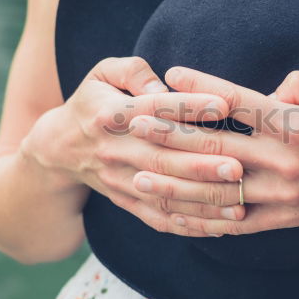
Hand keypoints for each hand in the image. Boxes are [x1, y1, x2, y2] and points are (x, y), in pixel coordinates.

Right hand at [20, 57, 246, 235]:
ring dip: (202, 203)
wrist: (60, 149)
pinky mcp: (126, 202)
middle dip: (201, 165)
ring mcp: (120, 181)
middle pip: (161, 160)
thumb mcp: (103, 73)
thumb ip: (133, 70)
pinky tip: (221, 227)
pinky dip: (189, 226)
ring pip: (164, 196)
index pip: (152, 110)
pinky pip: (159, 218)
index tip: (222, 104)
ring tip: (239, 203)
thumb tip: (162, 84)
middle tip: (238, 167)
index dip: (187, 106)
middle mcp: (115, 151)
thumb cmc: (96, 101)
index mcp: (110, 114)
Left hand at [126, 67, 298, 235]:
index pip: (237, 102)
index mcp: (296, 124)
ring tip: (138, 176)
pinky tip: (173, 217)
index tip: (170, 75)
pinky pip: (234, 223)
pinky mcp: (283, 219)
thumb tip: (269, 92)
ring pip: (216, 190)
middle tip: (132, 124)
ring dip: (173, 183)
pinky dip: (201, 220)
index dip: (200, 87)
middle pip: (214, 145)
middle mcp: (283, 161)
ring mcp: (281, 194)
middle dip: (169, 134)